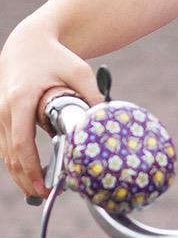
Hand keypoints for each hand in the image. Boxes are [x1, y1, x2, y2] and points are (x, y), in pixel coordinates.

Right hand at [0, 20, 101, 198]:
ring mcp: (0, 113)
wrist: (27, 42)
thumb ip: (91, 95)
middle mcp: (5, 109)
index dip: (31, 168)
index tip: (44, 185)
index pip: (22, 143)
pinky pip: (5, 145)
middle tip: (44, 195)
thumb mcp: (78, 71)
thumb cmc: (54, 56)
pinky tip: (29, 174)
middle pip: (11, 155)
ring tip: (39, 191)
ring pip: (5, 154)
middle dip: (25, 179)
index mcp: (22, 99)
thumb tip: (106, 119)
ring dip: (19, 174)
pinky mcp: (2, 116)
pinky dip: (15, 162)